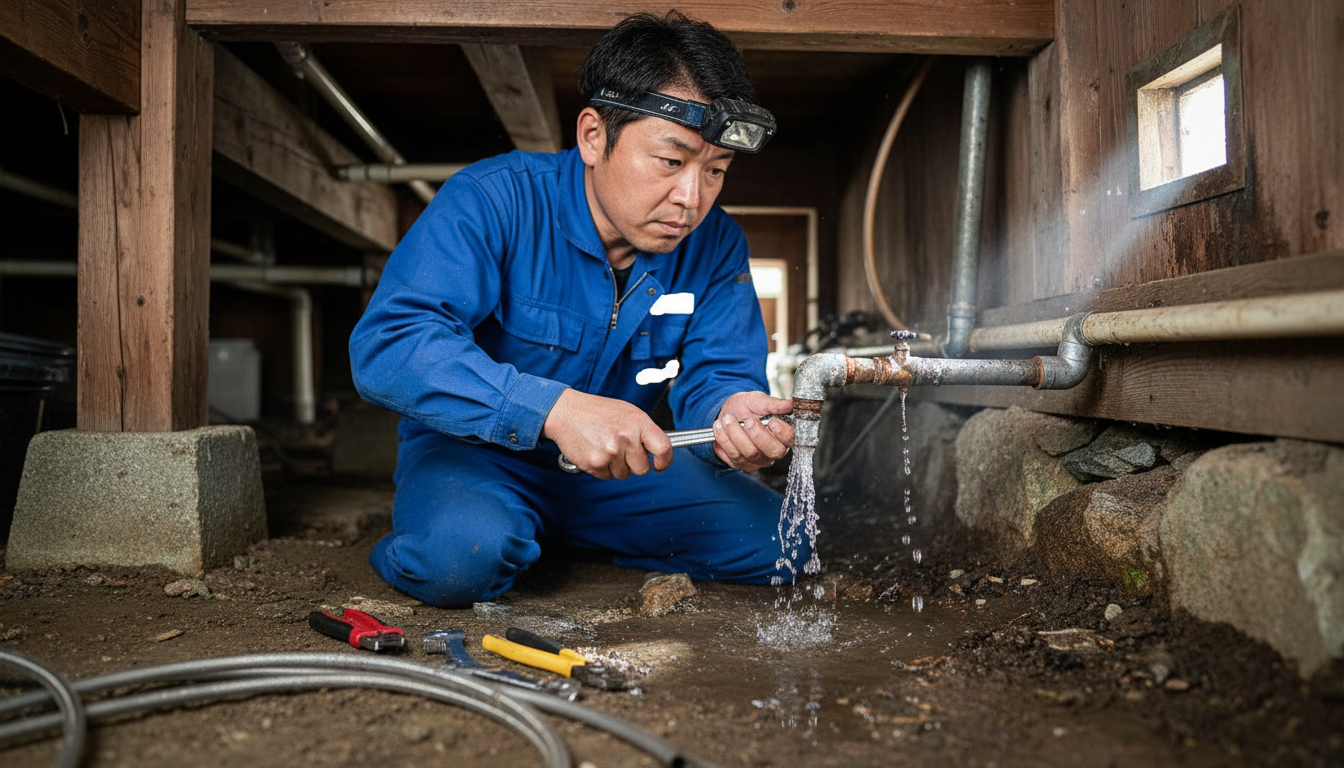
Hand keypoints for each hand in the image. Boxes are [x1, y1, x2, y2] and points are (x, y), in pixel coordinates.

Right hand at [542, 389, 672, 479]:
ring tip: (605, 447)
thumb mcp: (627, 412)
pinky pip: (607, 476)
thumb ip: (644, 431)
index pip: (663, 449)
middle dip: (635, 464)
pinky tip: (595, 451)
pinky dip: (602, 468)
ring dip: (616, 466)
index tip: (660, 465)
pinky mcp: (595, 464)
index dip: (664, 461)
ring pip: (624, 474)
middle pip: (642, 469)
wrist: (566, 412)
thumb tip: (658, 451)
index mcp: (638, 422)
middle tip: (622, 451)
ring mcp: (610, 452)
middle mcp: (626, 437)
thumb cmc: (597, 411)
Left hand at [711, 391, 793, 471]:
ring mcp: (756, 460)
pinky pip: (732, 457)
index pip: (789, 440)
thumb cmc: (746, 407)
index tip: (772, 422)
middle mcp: (772, 451)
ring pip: (749, 453)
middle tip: (747, 420)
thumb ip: (773, 404)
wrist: (727, 413)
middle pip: (771, 451)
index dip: (783, 433)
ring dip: (735, 434)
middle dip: (757, 434)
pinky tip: (719, 428)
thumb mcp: (758, 400)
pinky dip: (724, 440)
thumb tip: (790, 405)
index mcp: (782, 435)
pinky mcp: (740, 464)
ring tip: (726, 419)